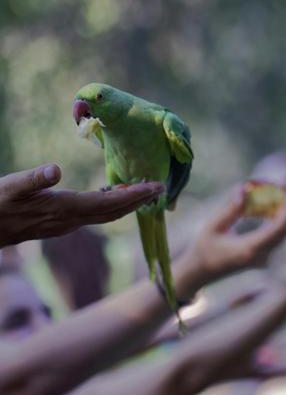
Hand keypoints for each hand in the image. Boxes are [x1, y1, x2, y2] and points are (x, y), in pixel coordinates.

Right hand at [0, 163, 164, 246]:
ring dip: (127, 203)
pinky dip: (110, 204)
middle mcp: (69, 221)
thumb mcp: (9, 188)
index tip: (157, 186)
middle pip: (113, 212)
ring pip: (105, 215)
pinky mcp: (59, 223)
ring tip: (145, 190)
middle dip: (138, 200)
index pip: (108, 204)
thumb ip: (32, 179)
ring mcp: (65, 224)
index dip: (134, 196)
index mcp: (63, 209)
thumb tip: (56, 169)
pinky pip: (94, 215)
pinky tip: (112, 194)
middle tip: (161, 187)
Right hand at [178, 181, 285, 294]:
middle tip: (285, 182)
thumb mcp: (213, 226)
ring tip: (277, 189)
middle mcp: (262, 255)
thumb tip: (244, 188)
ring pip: (283, 232)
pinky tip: (269, 204)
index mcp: (250, 248)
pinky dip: (277, 218)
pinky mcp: (262, 257)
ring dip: (283, 210)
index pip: (279, 226)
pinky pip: (276, 235)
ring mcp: (264, 258)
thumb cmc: (203, 249)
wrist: (200, 273)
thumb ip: (230, 209)